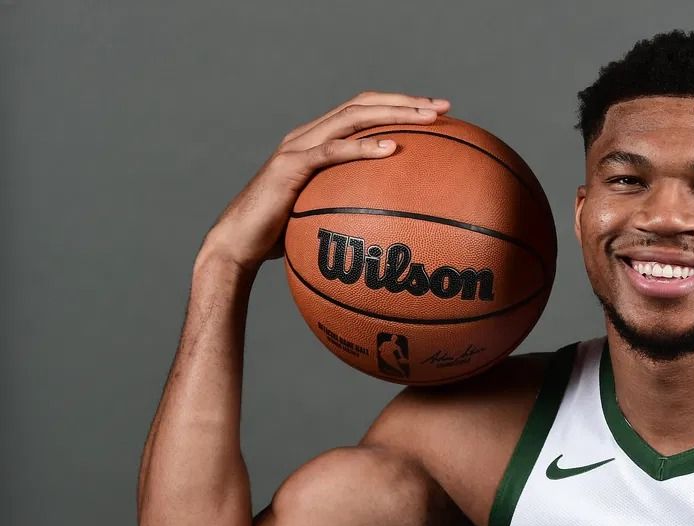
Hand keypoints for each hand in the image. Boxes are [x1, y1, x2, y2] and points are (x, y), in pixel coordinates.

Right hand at [199, 91, 450, 275]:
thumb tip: (392, 226)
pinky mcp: (289, 166)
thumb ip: (351, 208)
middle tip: (444, 108)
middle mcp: (307, 135)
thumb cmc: (282, 237)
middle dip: (405, 101)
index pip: (363, 111)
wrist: (239, 245)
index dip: (399, 105)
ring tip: (426, 118)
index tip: (436, 112)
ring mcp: (297, 147)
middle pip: (363, 104)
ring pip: (351, 117)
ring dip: (393, 114)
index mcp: (317, 141)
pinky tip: (391, 149)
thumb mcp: (324, 216)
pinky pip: (332, 151)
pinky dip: (362, 147)